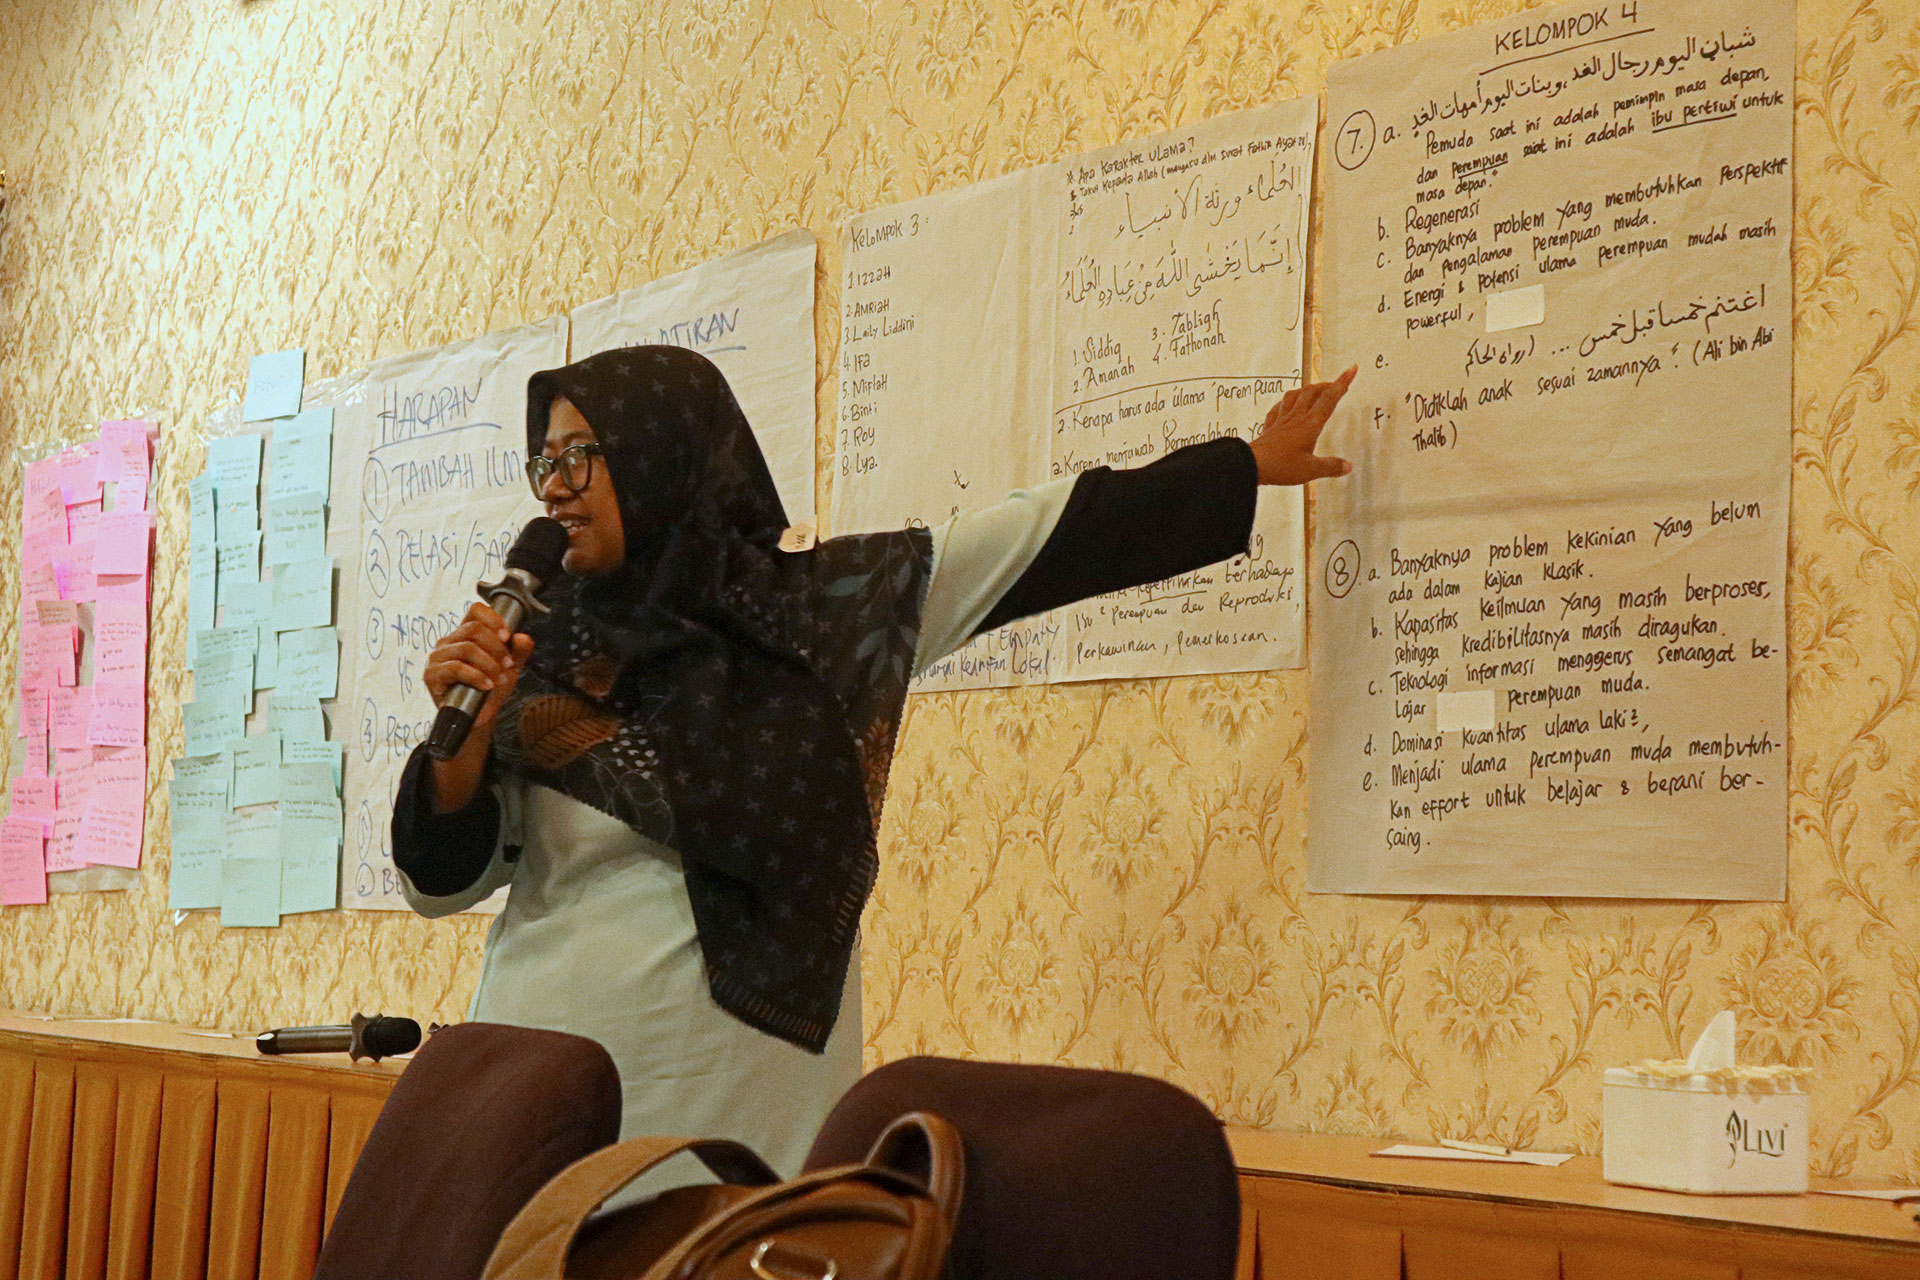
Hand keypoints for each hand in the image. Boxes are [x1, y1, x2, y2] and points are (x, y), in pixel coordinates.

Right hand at [422, 602, 535, 736]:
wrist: (479, 717)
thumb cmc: (491, 688)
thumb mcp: (510, 668)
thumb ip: (519, 651)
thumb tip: (522, 637)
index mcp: (465, 634)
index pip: (476, 610)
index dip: (494, 619)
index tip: (507, 636)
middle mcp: (448, 641)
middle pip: (474, 629)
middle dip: (497, 647)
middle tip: (507, 664)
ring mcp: (437, 657)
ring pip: (467, 648)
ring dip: (489, 664)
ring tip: (499, 678)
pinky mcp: (431, 675)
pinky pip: (456, 668)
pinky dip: (477, 676)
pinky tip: (487, 685)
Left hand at [1249, 366, 1355, 484]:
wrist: (1251, 464)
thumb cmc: (1281, 466)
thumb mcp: (1311, 470)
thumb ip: (1330, 466)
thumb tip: (1347, 466)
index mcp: (1310, 424)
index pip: (1329, 399)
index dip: (1342, 383)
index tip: (1351, 369)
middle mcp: (1296, 417)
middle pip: (1312, 392)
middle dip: (1326, 385)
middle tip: (1335, 384)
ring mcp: (1281, 420)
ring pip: (1294, 396)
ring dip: (1306, 389)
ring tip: (1312, 389)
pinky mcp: (1269, 427)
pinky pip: (1277, 409)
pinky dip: (1284, 403)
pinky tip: (1284, 404)